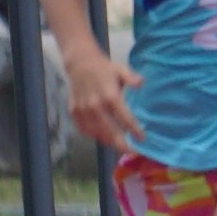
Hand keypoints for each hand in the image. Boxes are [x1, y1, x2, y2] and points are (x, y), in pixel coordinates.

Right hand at [57, 43, 137, 158]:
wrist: (80, 64)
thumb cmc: (105, 68)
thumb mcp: (121, 69)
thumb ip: (132, 78)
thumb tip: (141, 84)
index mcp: (110, 96)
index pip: (124, 118)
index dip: (134, 130)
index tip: (142, 139)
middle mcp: (95, 106)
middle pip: (110, 131)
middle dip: (122, 144)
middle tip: (132, 152)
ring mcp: (83, 110)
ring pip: (96, 133)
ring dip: (108, 142)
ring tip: (119, 147)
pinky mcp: (74, 112)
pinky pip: (84, 129)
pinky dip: (93, 136)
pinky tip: (103, 138)